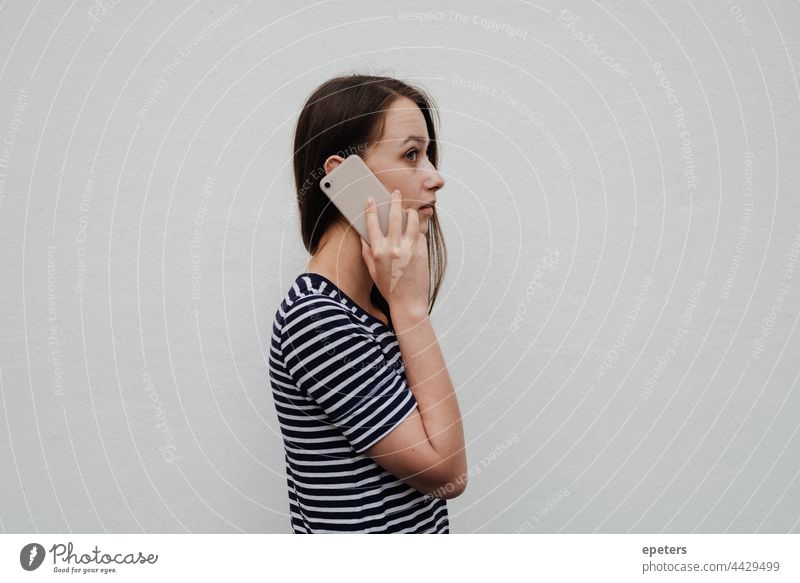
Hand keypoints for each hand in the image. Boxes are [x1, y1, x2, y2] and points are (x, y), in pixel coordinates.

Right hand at [360, 189, 428, 315]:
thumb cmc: (389, 288)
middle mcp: (393, 247)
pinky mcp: (422, 251)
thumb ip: (367, 252)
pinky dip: (417, 233)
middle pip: (394, 216)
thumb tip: (364, 237)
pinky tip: (414, 236)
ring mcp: (409, 248)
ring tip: (409, 211)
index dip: (371, 209)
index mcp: (378, 251)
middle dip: (394, 201)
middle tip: (396, 193)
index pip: (372, 223)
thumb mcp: (373, 271)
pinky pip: (419, 234)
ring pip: (411, 220)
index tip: (371, 199)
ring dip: (410, 213)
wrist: (408, 302)